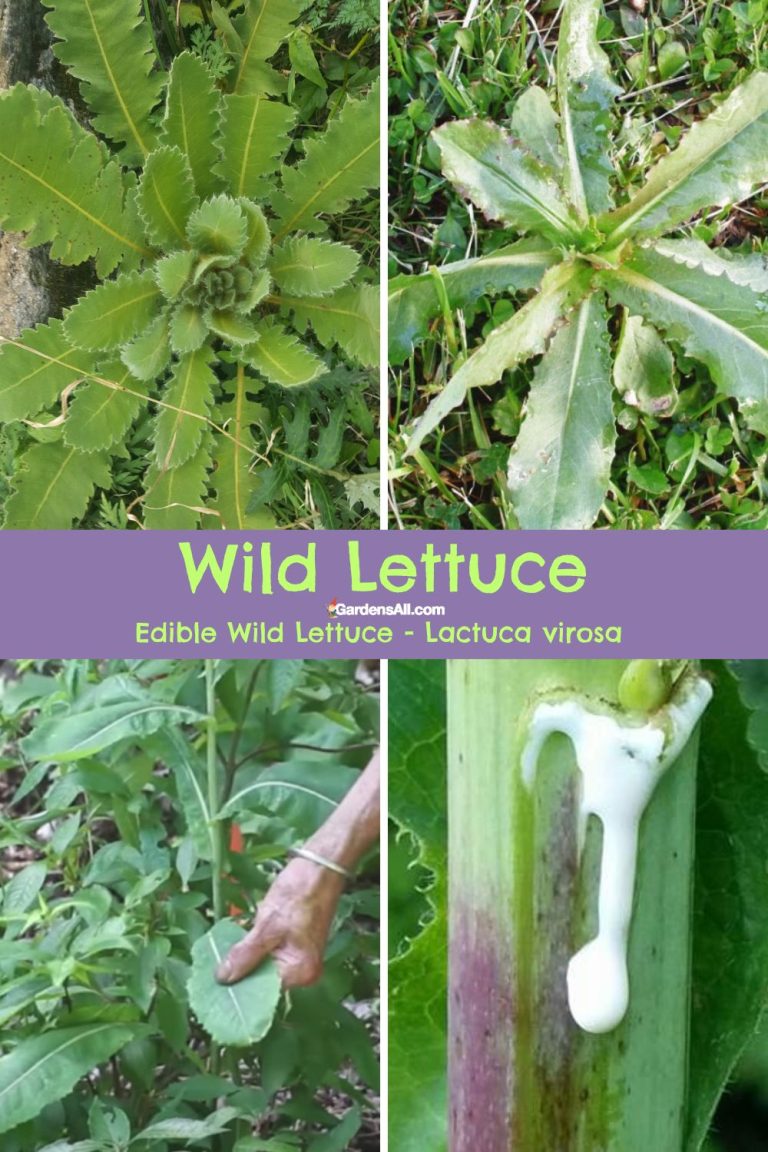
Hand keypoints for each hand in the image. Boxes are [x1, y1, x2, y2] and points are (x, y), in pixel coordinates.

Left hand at [215, 856, 344, 987]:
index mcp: (300, 972)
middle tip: (210, 969)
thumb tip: (222, 979)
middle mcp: (302, 971)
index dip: (238, 985)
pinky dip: (254, 947)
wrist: (320, 866)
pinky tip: (235, 940)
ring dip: (245, 957)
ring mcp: (299, 957)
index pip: (262, 991)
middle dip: (240, 972)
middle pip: (263, 979)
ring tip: (217, 954)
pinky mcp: (294, 943)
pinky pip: (269, 952)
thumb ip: (245, 955)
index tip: (212, 983)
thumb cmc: (298, 893)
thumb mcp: (267, 925)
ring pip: (264, 964)